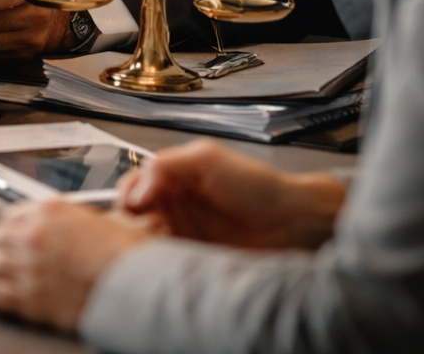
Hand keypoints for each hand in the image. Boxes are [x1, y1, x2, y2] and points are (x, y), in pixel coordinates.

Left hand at [0, 200, 156, 331]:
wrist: (136, 286)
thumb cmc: (129, 256)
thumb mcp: (109, 220)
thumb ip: (83, 220)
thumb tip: (82, 226)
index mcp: (50, 211)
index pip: (11, 214)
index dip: (12, 227)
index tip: (14, 234)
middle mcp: (33, 235)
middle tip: (2, 254)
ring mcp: (27, 265)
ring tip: (1, 274)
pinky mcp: (29, 297)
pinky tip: (4, 293)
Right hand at [118, 139, 345, 249]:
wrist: (296, 226)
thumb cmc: (262, 188)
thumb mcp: (208, 158)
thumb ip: (166, 165)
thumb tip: (136, 191)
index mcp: (172, 179)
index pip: (131, 187)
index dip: (127, 197)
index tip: (135, 207)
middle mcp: (173, 208)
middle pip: (131, 217)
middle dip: (130, 224)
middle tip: (144, 228)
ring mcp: (182, 237)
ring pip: (142, 242)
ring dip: (143, 245)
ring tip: (157, 244)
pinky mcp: (191, 262)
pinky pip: (162, 264)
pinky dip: (158, 263)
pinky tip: (168, 259)